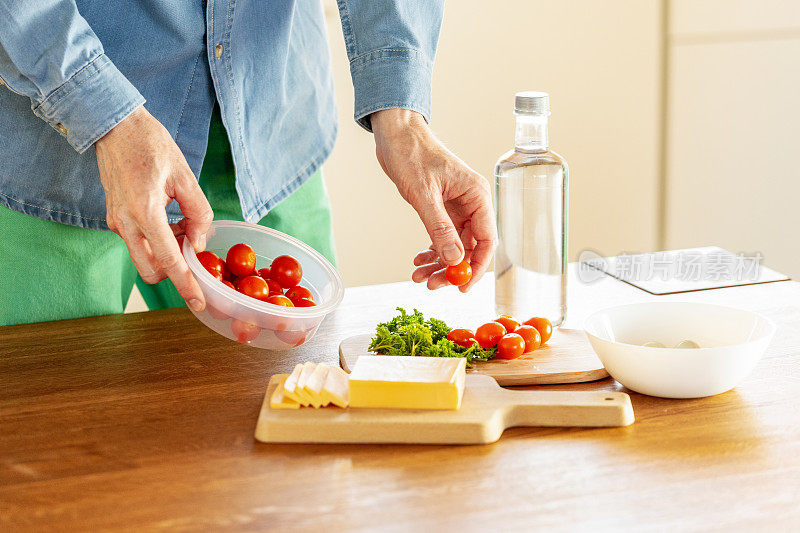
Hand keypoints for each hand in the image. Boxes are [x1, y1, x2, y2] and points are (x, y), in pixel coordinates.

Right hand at [95, 106, 212, 310]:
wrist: (115, 127)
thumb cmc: (151, 145)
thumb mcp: (185, 176)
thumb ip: (198, 213)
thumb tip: (200, 243)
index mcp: (145, 213)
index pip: (169, 261)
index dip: (186, 285)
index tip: (199, 302)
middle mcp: (126, 224)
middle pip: (151, 271)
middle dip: (174, 272)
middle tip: (194, 249)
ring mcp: (117, 223)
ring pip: (144, 258)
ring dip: (166, 254)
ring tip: (184, 226)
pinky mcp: (115, 219)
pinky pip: (139, 243)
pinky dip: (157, 242)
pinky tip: (171, 221)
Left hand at [371, 109, 496, 291]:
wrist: (396, 135)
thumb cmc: (412, 154)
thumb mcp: (424, 194)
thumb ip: (440, 228)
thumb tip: (455, 260)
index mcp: (477, 195)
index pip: (486, 239)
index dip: (478, 266)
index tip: (463, 286)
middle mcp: (472, 203)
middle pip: (470, 247)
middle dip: (452, 269)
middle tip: (432, 285)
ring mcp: (458, 207)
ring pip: (455, 246)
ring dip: (439, 264)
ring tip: (418, 276)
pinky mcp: (443, 209)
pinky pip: (443, 238)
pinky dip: (432, 252)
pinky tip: (419, 261)